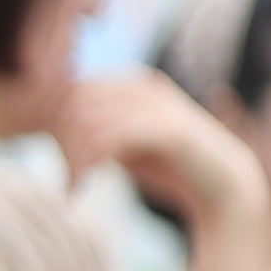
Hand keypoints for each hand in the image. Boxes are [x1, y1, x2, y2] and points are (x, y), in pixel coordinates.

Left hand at [61, 71, 270, 254]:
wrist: (221, 188)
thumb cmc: (168, 167)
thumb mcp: (122, 145)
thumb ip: (94, 130)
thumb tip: (49, 126)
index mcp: (131, 83)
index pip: (72, 90)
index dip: (53, 124)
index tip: (57, 162)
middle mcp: (143, 85)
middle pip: (74, 102)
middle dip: (60, 142)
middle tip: (64, 179)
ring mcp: (157, 104)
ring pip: (87, 119)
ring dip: (71, 157)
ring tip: (73, 186)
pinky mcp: (168, 129)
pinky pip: (110, 138)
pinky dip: (88, 163)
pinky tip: (83, 187)